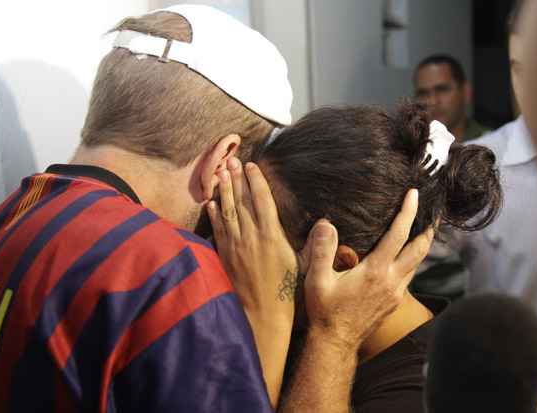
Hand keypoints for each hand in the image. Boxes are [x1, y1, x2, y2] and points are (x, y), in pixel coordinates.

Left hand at [207, 157, 297, 406]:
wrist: (262, 314)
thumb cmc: (286, 291)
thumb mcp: (303, 264)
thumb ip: (311, 243)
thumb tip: (325, 224)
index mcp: (272, 236)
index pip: (262, 200)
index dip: (256, 181)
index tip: (252, 166)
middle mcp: (251, 236)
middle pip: (241, 200)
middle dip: (236, 178)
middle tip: (231, 160)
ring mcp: (235, 245)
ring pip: (227, 211)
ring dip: (223, 191)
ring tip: (220, 172)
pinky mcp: (224, 256)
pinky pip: (217, 230)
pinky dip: (213, 215)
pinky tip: (210, 203)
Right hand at [303, 189, 433, 350]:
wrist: (335, 342)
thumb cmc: (325, 311)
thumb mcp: (317, 279)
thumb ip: (321, 250)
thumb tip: (326, 223)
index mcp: (375, 271)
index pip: (398, 235)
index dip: (408, 212)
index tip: (414, 194)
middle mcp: (391, 281)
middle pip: (420, 249)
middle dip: (428, 227)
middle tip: (433, 210)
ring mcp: (396, 293)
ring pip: (417, 263)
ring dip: (422, 244)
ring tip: (422, 228)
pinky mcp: (394, 302)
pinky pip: (409, 275)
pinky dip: (412, 259)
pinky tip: (404, 255)